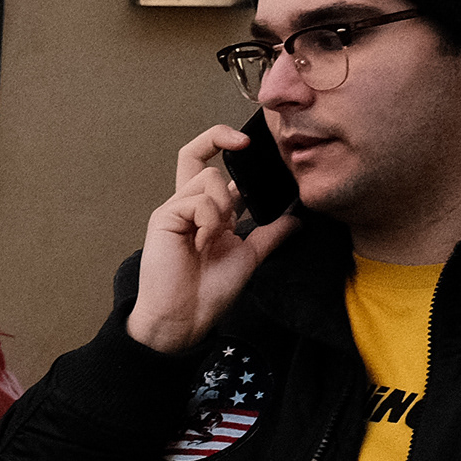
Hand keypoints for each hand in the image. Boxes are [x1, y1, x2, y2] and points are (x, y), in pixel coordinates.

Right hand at [124, 124, 296, 355]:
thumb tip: (297, 215)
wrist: (184, 319)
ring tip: (216, 237)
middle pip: (198, 155)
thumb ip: (271, 232)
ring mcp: (173, 211)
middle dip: (219, 141)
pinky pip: (198, 200)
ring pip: (209, 178)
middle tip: (244, 143)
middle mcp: (187, 206)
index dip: (222, 142)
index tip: (249, 143)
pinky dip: (210, 221)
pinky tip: (204, 243)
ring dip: (224, 205)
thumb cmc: (207, 292)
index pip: (208, 164)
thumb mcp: (250, 256)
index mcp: (205, 212)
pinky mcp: (163, 219)